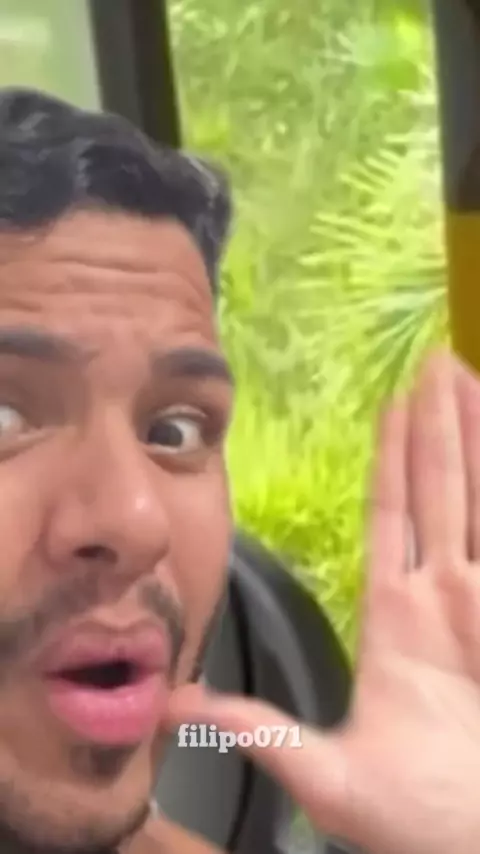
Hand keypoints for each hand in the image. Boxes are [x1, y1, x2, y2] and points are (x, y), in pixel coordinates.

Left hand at [166, 349, 479, 853]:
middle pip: (438, 487)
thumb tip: (172, 705)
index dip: (393, 458)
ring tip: (469, 376)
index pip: (392, 514)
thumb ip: (258, 730)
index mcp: (398, 616)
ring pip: (477, 497)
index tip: (393, 404)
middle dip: (437, 424)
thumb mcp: (329, 775)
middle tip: (436, 361)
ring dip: (473, 438)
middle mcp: (443, 595)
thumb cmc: (419, 821)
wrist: (477, 840)